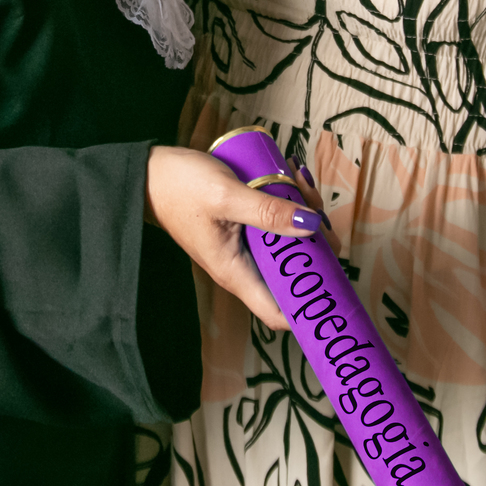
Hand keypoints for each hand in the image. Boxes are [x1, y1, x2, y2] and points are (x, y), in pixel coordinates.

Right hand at [145, 144, 335, 331]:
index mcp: (235, 272)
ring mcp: (244, 245)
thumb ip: (268, 212)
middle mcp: (242, 265)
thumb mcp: (226, 195)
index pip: (278, 313)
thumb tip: (313, 226)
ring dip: (303, 216)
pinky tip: (288, 177)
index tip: (337, 288)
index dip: (309, 309)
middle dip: (314, 244)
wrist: (149, 172)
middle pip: (293, 271)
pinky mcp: (244, 226)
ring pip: (288, 242)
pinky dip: (288, 203)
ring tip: (299, 183)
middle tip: (316, 209)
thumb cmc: (180, 187)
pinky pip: (276, 222)